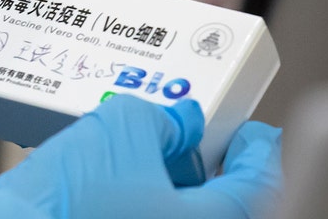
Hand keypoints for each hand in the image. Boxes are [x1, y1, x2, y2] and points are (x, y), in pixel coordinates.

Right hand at [0, 94, 282, 217]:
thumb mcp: (126, 126)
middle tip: (197, 133)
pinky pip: (142, 214)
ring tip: (148, 143)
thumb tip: (179, 122)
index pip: (254, 188)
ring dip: (170, 175)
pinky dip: (141, 192)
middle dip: (208, 162)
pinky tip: (118, 169)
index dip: (258, 154)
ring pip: (175, 209)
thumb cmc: (69, 194)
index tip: (257, 135)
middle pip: (216, 202)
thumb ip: (165, 118)